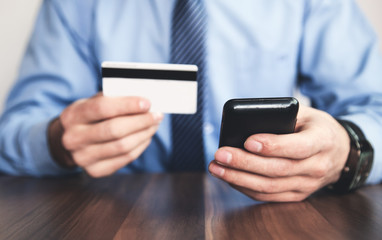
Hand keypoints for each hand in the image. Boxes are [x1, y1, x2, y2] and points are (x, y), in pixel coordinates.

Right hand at [48, 93, 162, 176]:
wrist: (70, 142)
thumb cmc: (88, 117)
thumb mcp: (92, 102)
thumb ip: (113, 99)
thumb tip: (143, 101)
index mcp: (73, 116)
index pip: (102, 108)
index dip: (127, 105)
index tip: (147, 103)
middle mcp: (74, 138)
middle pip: (114, 130)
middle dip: (141, 121)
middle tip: (157, 115)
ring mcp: (83, 157)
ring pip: (122, 146)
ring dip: (144, 134)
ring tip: (154, 125)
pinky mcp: (95, 171)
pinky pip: (125, 158)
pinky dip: (140, 146)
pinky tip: (146, 137)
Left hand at [208, 105, 349, 201]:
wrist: (339, 152)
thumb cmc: (316, 128)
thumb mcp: (306, 114)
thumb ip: (282, 116)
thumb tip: (245, 124)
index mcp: (323, 141)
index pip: (298, 147)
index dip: (273, 146)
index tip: (247, 141)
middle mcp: (317, 167)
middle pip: (278, 169)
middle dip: (245, 163)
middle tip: (220, 154)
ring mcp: (308, 185)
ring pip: (270, 186)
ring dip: (239, 178)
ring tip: (216, 167)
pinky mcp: (297, 195)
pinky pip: (269, 196)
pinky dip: (246, 188)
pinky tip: (229, 177)